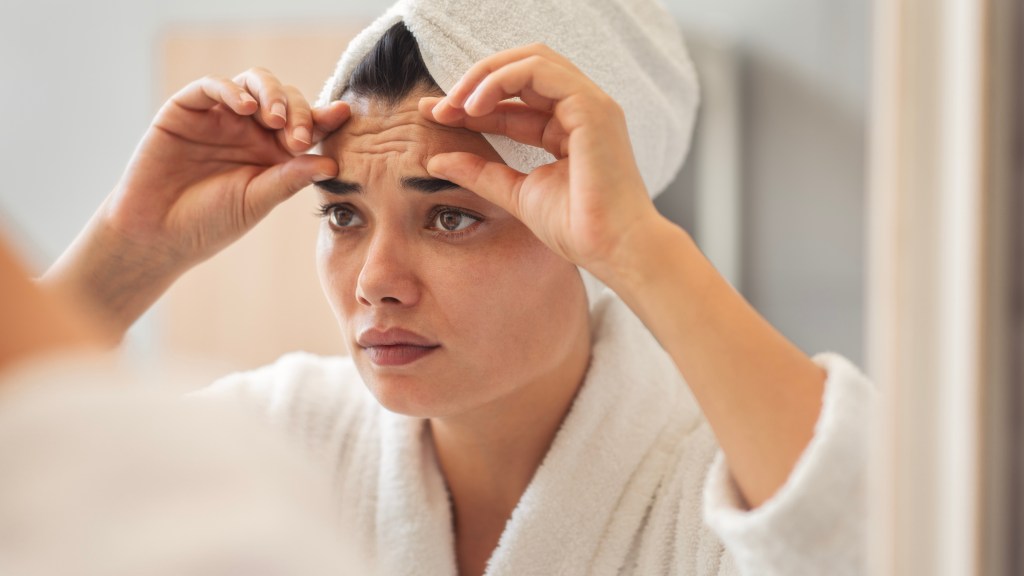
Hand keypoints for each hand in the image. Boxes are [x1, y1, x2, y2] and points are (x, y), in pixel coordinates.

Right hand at [45, 68, 349, 338]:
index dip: (323, 117)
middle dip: (297, 110)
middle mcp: (250, 128)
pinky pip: (212, 86)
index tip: (342, 115)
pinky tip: (244, 107)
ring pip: (254, 83)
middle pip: (284, 99)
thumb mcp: (258, 201)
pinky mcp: (187, 109)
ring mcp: (219, 116)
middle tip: (297, 137)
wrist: (157, 234)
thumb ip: (291, 178)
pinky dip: (231, 89)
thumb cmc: (209, 223)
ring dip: (271, 94)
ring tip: (275, 119)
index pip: (305, 124)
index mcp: (274, 151)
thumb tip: (332, 162)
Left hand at [420, 44, 661, 278]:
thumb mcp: (515, 193)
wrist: (613, 248)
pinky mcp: (591, 106)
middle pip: (522, 70)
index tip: (433, 116)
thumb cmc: (578, 228)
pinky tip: (475, 107)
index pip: (513, 102)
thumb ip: (479, 172)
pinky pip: (539, 71)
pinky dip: (501, 80)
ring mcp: (589, 104)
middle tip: (439, 107)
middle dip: (476, 81)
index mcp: (567, 128)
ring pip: (530, 61)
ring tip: (455, 105)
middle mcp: (581, 109)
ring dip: (484, 76)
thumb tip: (435, 159)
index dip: (471, 104)